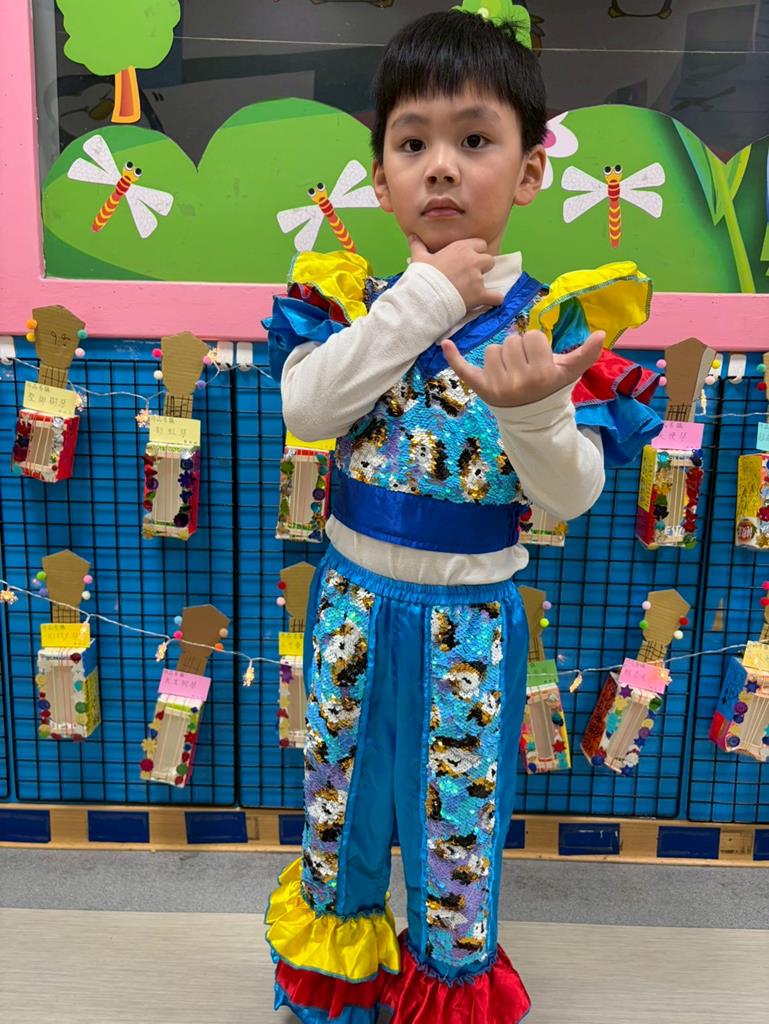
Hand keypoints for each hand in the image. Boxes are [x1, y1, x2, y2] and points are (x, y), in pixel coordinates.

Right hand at [408, 235, 502, 312]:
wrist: (425, 296)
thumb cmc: (422, 276)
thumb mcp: (419, 258)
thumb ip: (418, 246)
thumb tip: (412, 236)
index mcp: (461, 248)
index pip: (480, 244)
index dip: (476, 252)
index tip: (468, 260)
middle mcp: (472, 260)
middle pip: (489, 259)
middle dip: (482, 266)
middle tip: (470, 275)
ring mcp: (477, 278)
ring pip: (491, 277)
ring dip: (484, 282)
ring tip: (474, 290)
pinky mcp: (479, 294)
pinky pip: (496, 297)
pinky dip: (494, 300)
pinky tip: (489, 301)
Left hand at [441, 328, 605, 407]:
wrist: (533, 417)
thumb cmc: (551, 388)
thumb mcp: (570, 373)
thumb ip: (585, 354)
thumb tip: (601, 334)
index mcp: (541, 374)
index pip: (531, 338)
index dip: (536, 346)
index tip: (540, 361)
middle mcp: (518, 382)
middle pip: (512, 342)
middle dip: (519, 350)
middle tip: (525, 368)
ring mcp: (497, 387)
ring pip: (493, 350)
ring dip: (502, 356)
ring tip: (511, 372)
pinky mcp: (481, 389)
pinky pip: (464, 369)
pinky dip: (454, 357)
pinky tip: (445, 344)